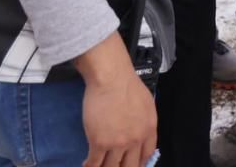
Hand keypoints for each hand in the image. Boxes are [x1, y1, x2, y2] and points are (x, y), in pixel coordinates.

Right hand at [73, 32, 156, 166]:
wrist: (111, 78)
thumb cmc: (127, 85)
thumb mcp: (146, 104)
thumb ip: (143, 122)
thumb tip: (138, 131)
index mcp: (149, 130)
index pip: (146, 155)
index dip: (138, 163)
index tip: (131, 163)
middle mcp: (135, 140)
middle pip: (130, 165)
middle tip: (115, 165)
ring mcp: (117, 144)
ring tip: (99, 165)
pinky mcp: (99, 143)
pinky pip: (94, 163)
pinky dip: (90, 166)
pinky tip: (86, 164)